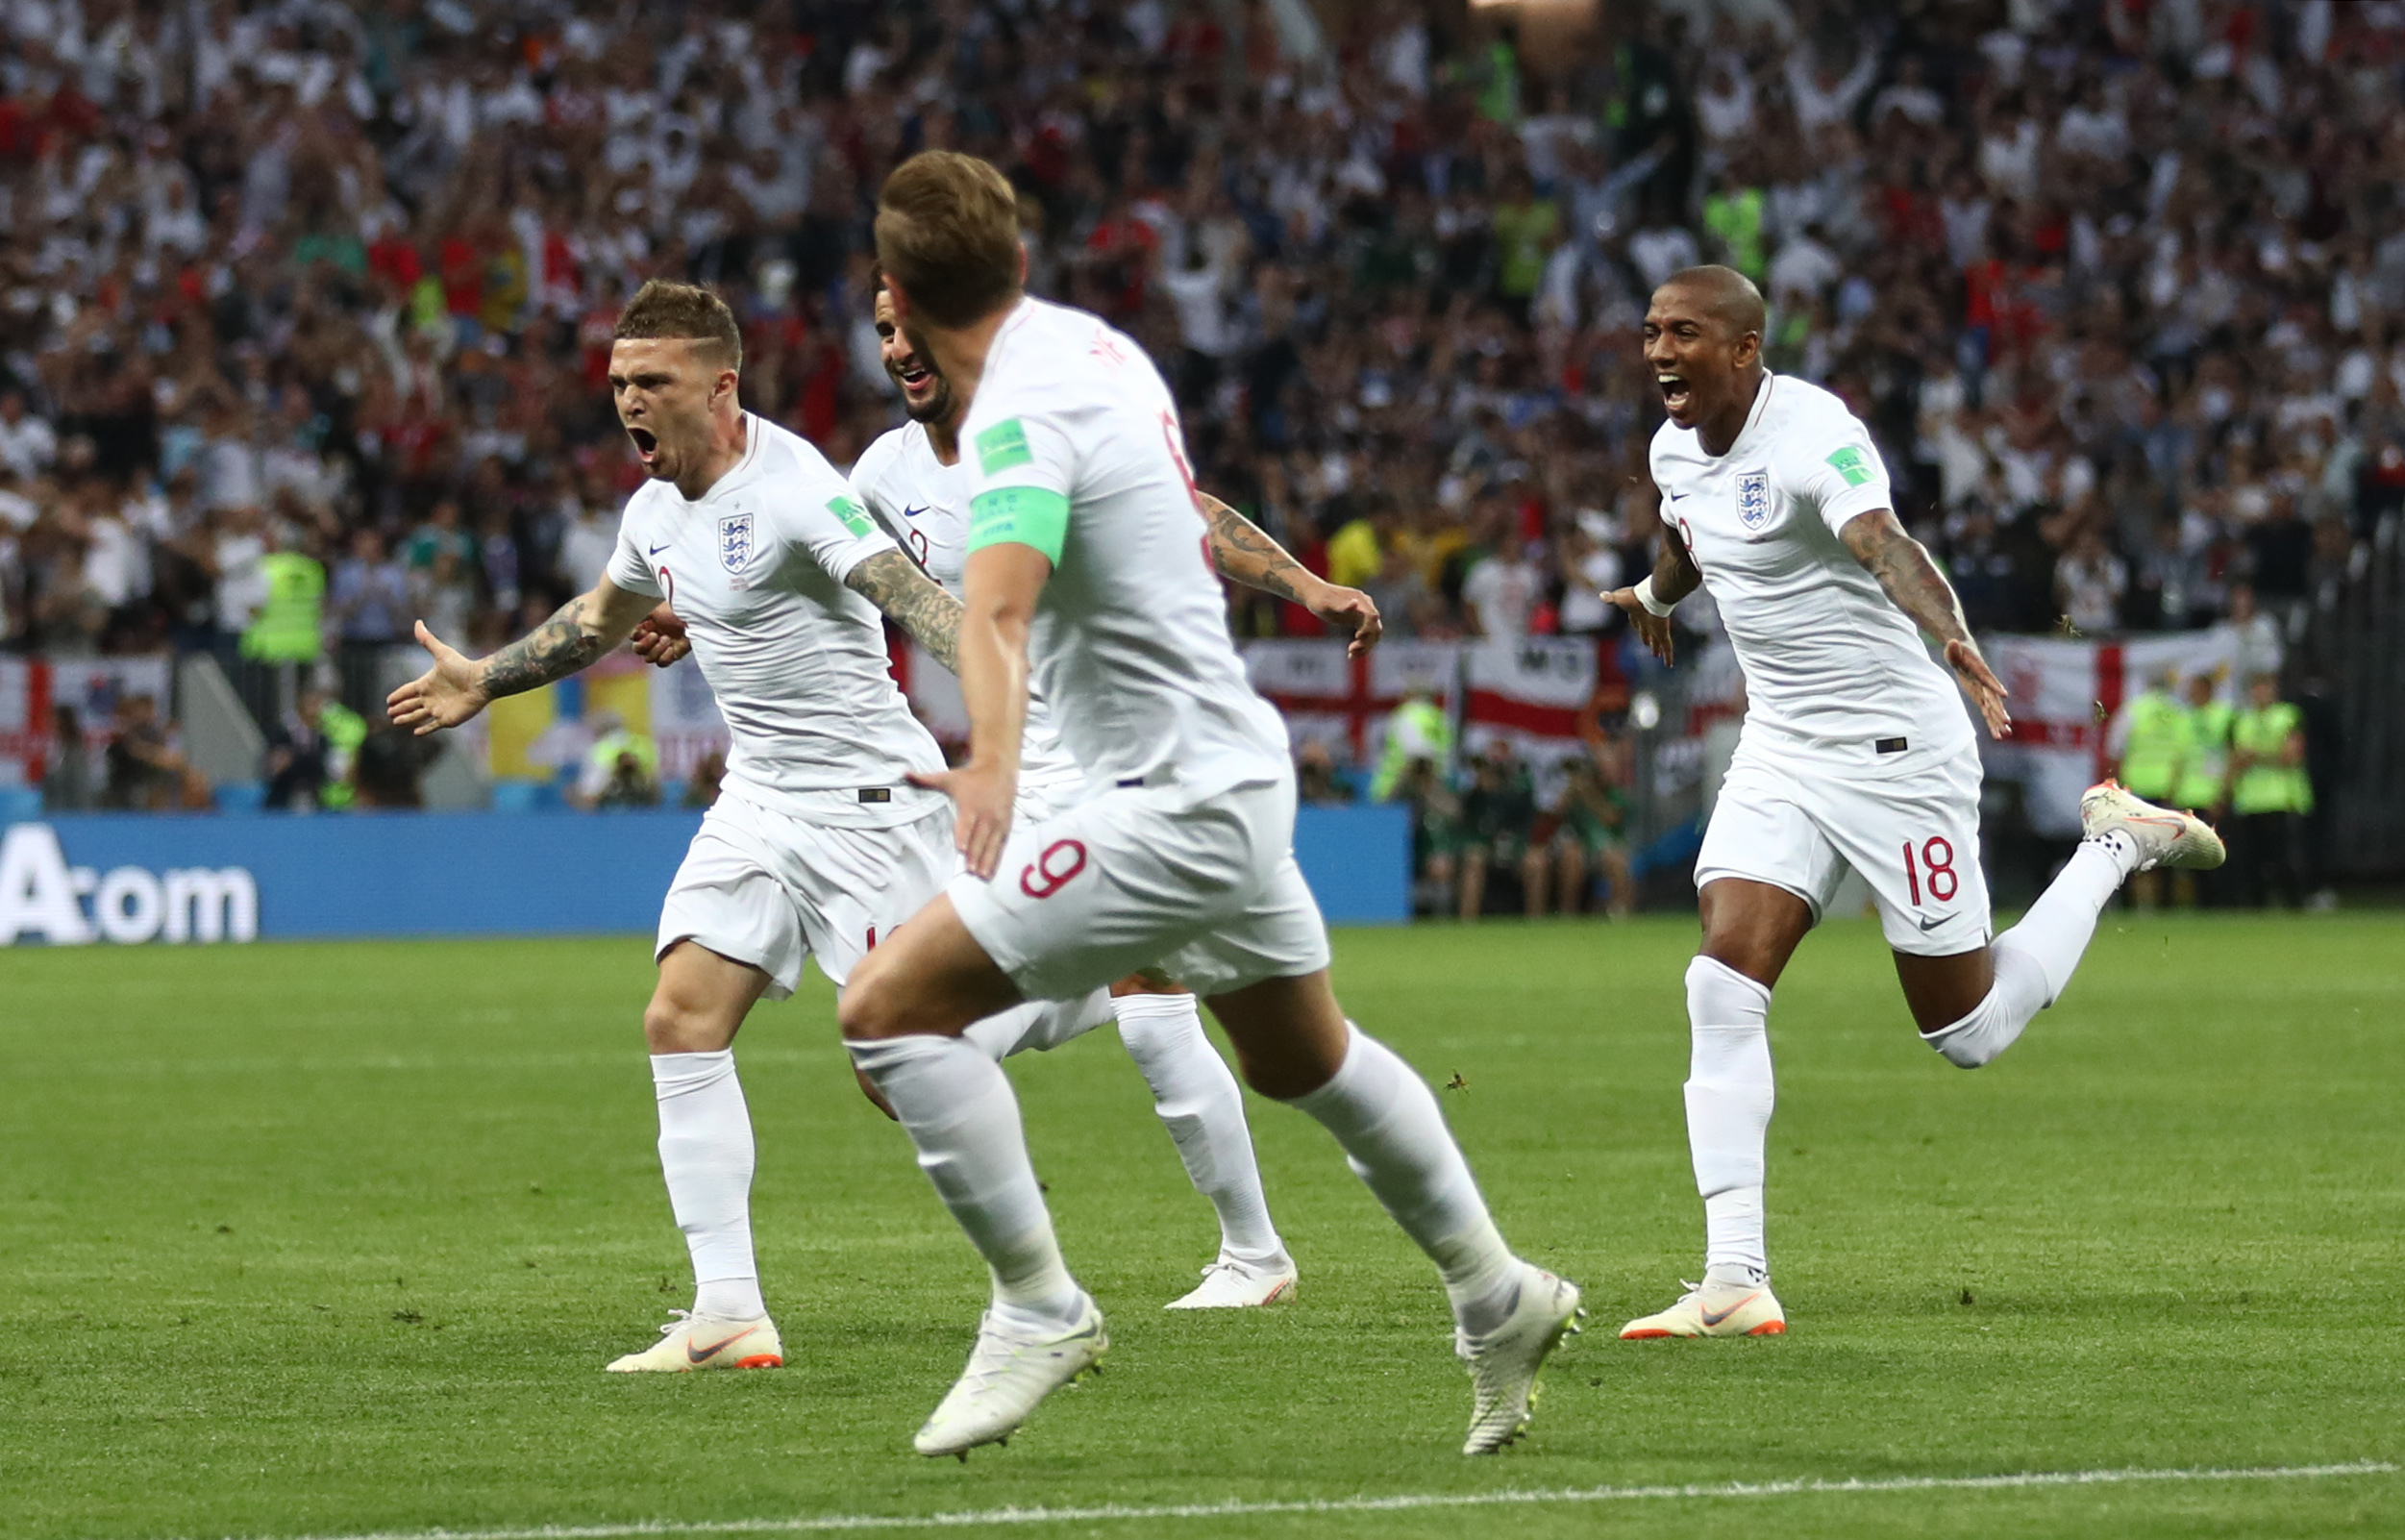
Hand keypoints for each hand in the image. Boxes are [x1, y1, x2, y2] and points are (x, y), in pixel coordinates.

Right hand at [386, 620, 490, 735]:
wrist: (480, 681)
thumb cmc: (462, 667)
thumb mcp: (442, 653)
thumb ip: (428, 640)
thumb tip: (418, 622)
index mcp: (427, 683)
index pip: (408, 691)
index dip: (398, 695)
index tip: (388, 700)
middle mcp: (431, 697)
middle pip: (411, 705)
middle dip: (400, 709)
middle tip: (389, 713)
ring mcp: (438, 709)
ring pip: (418, 716)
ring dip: (407, 719)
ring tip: (396, 722)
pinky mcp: (447, 719)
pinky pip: (433, 726)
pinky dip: (424, 730)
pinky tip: (415, 733)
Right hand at [629, 603, 689, 666]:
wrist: (693, 617)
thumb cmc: (674, 610)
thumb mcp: (653, 609)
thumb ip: (639, 616)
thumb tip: (629, 622)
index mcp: (646, 627)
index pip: (632, 637)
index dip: (635, 636)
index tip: (643, 629)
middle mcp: (652, 638)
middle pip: (638, 650)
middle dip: (645, 644)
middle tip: (655, 635)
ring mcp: (662, 648)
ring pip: (649, 658)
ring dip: (656, 650)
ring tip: (667, 639)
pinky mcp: (673, 655)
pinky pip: (662, 663)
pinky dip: (665, 657)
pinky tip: (671, 648)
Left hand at [908, 759, 1016, 879]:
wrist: (998, 769)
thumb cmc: (970, 776)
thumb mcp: (948, 777)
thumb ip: (925, 779)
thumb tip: (904, 774)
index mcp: (971, 804)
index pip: (967, 823)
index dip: (964, 836)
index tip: (961, 849)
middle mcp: (986, 814)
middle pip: (980, 837)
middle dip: (975, 854)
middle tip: (970, 870)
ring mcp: (998, 820)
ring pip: (992, 843)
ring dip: (987, 859)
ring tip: (981, 875)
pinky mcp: (1006, 825)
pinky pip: (1001, 844)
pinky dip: (997, 858)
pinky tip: (991, 872)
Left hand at [1300, 577, 1382, 656]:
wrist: (1315, 595)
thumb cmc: (1319, 599)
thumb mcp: (1327, 604)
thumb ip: (1342, 606)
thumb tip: (1355, 603)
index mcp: (1360, 599)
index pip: (1372, 616)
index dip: (1368, 628)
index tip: (1357, 636)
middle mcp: (1365, 606)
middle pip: (1375, 627)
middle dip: (1367, 641)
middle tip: (1351, 650)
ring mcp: (1363, 614)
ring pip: (1372, 634)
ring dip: (1365, 646)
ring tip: (1350, 654)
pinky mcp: (1359, 621)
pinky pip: (1366, 636)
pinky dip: (1361, 646)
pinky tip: (1350, 655)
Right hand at [1607, 588, 1676, 664]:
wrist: (1653, 598)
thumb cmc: (1635, 597)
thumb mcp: (1619, 598)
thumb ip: (1610, 598)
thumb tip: (1601, 595)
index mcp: (1637, 614)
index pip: (1635, 621)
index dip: (1635, 625)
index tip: (1636, 627)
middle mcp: (1647, 622)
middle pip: (1646, 632)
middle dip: (1646, 638)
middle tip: (1647, 644)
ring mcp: (1657, 629)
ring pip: (1657, 641)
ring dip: (1656, 648)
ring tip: (1656, 655)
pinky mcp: (1663, 633)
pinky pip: (1667, 647)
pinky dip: (1668, 657)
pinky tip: (1669, 665)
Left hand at [1945, 637, 2012, 738]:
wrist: (1965, 652)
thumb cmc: (1958, 651)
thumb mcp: (1953, 649)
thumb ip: (1953, 648)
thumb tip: (1952, 641)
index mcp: (1980, 671)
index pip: (1988, 679)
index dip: (1995, 686)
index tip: (2004, 694)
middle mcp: (1985, 683)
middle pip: (1994, 698)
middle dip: (1999, 710)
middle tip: (2007, 722)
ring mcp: (1984, 691)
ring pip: (1993, 708)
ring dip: (1998, 721)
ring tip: (2005, 734)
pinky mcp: (1981, 697)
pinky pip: (1987, 712)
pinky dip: (1992, 723)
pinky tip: (1998, 735)